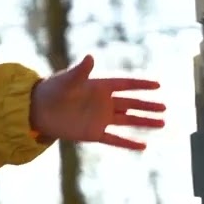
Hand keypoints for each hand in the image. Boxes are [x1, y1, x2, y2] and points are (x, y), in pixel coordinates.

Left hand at [29, 54, 165, 150]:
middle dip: (148, 105)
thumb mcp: (67, 80)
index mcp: (99, 86)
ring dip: (144, 122)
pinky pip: (115, 139)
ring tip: (162, 123)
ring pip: (127, 120)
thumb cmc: (52, 90)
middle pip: (131, 103)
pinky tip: (143, 146)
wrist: (38, 110)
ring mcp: (100, 118)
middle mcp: (103, 102)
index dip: (141, 85)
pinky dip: (128, 143)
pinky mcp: (94, 133)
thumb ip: (80, 71)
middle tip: (165, 108)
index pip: (125, 84)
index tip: (158, 85)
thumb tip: (90, 57)